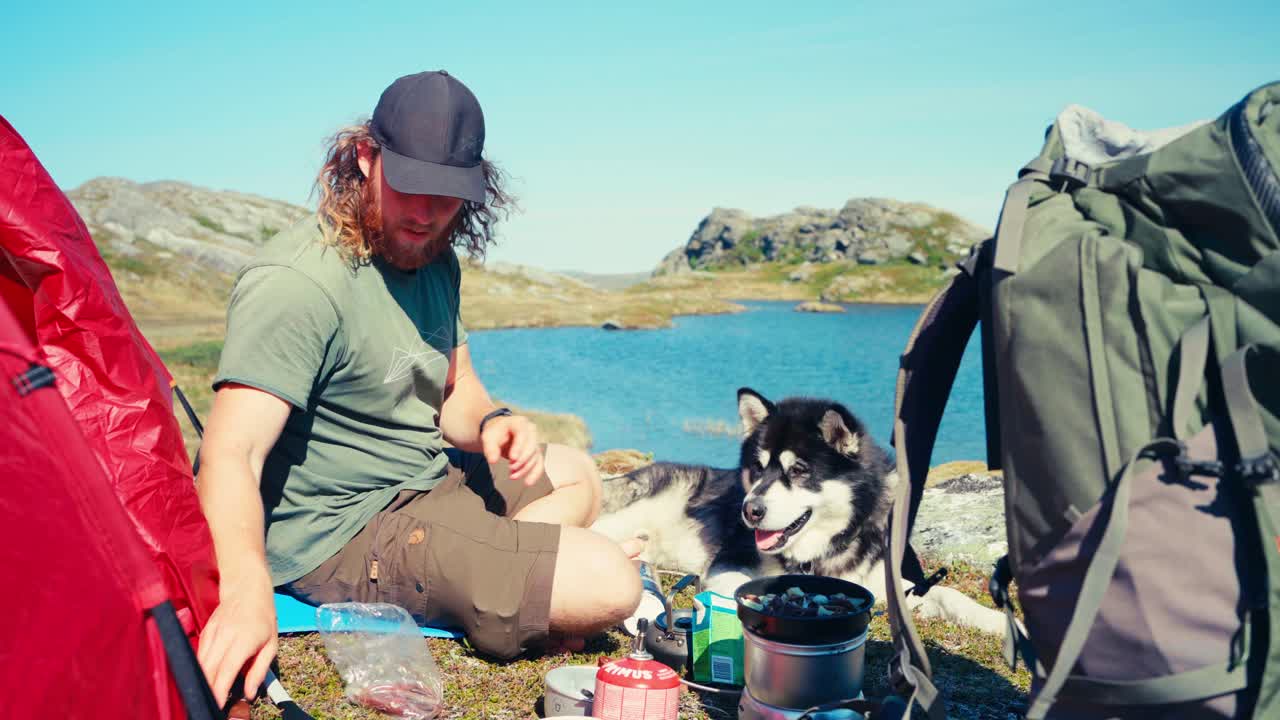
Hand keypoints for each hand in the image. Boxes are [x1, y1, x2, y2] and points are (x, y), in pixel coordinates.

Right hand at [196, 568, 277, 704]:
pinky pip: (198, 655)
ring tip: (206, 695)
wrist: (247, 588)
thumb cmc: (263, 618)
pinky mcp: (204, 631)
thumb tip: (249, 694)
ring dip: (201, 681)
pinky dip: (199, 669)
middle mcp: (225, 636)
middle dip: (207, 690)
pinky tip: (203, 679)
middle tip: (210, 705)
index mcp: (244, 640)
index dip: (219, 691)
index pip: (226, 670)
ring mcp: (212, 633)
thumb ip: (259, 670)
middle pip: (208, 670)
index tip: (216, 706)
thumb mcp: (270, 644)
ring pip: (199, 664)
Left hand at [481, 414, 543, 484]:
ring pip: (535, 457)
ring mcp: (535, 441)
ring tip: (512, 476)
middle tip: (511, 468)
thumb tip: (493, 461)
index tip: (512, 459)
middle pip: (531, 446)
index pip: (522, 434)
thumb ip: (490, 448)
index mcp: (519, 423)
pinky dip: (534, 473)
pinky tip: (528, 482)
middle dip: (522, 460)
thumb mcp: (488, 437)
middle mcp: (530, 431)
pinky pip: (539, 463)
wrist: (500, 433)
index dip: (519, 446)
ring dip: (524, 469)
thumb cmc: (495, 433)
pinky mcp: (535, 452)